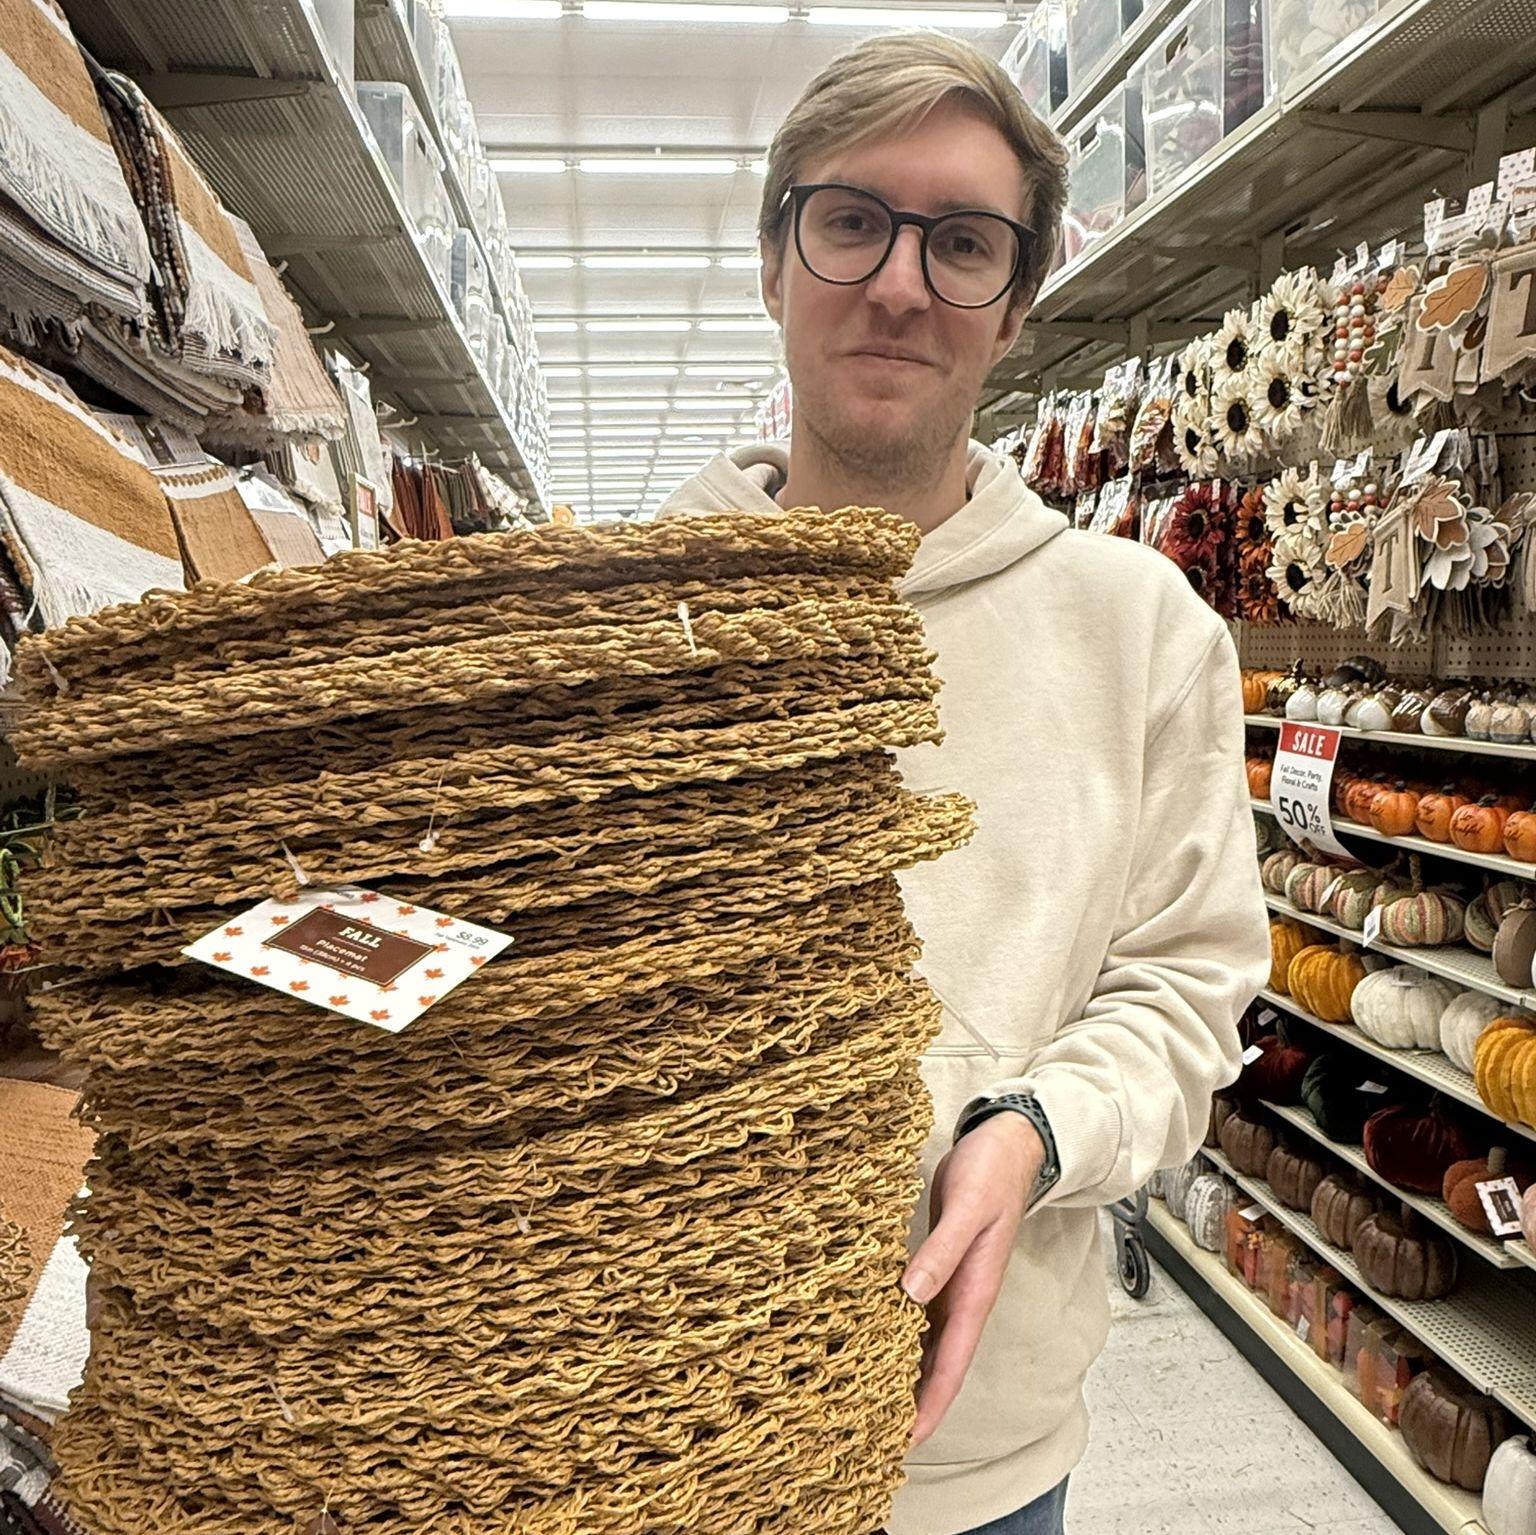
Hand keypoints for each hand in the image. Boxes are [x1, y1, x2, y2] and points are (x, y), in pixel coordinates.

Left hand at [902, 1111, 1043, 1445]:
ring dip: (903, 1370)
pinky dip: (897, 1330)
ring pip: (924, 1341)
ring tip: (865, 1398)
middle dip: (912, 1401)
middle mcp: (963, 1297)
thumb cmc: (991, 1174)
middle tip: (872, 1432)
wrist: (1005, 1145)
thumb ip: (941, 1253)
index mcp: (975, 1293)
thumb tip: (911, 1296)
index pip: (952, 1364)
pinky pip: (916, 1311)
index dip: (930, 1404)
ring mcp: (950, 1284)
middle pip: (937, 1364)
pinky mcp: (936, 1265)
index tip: (907, 1440)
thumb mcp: (967, 1210)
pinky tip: (872, 1339)